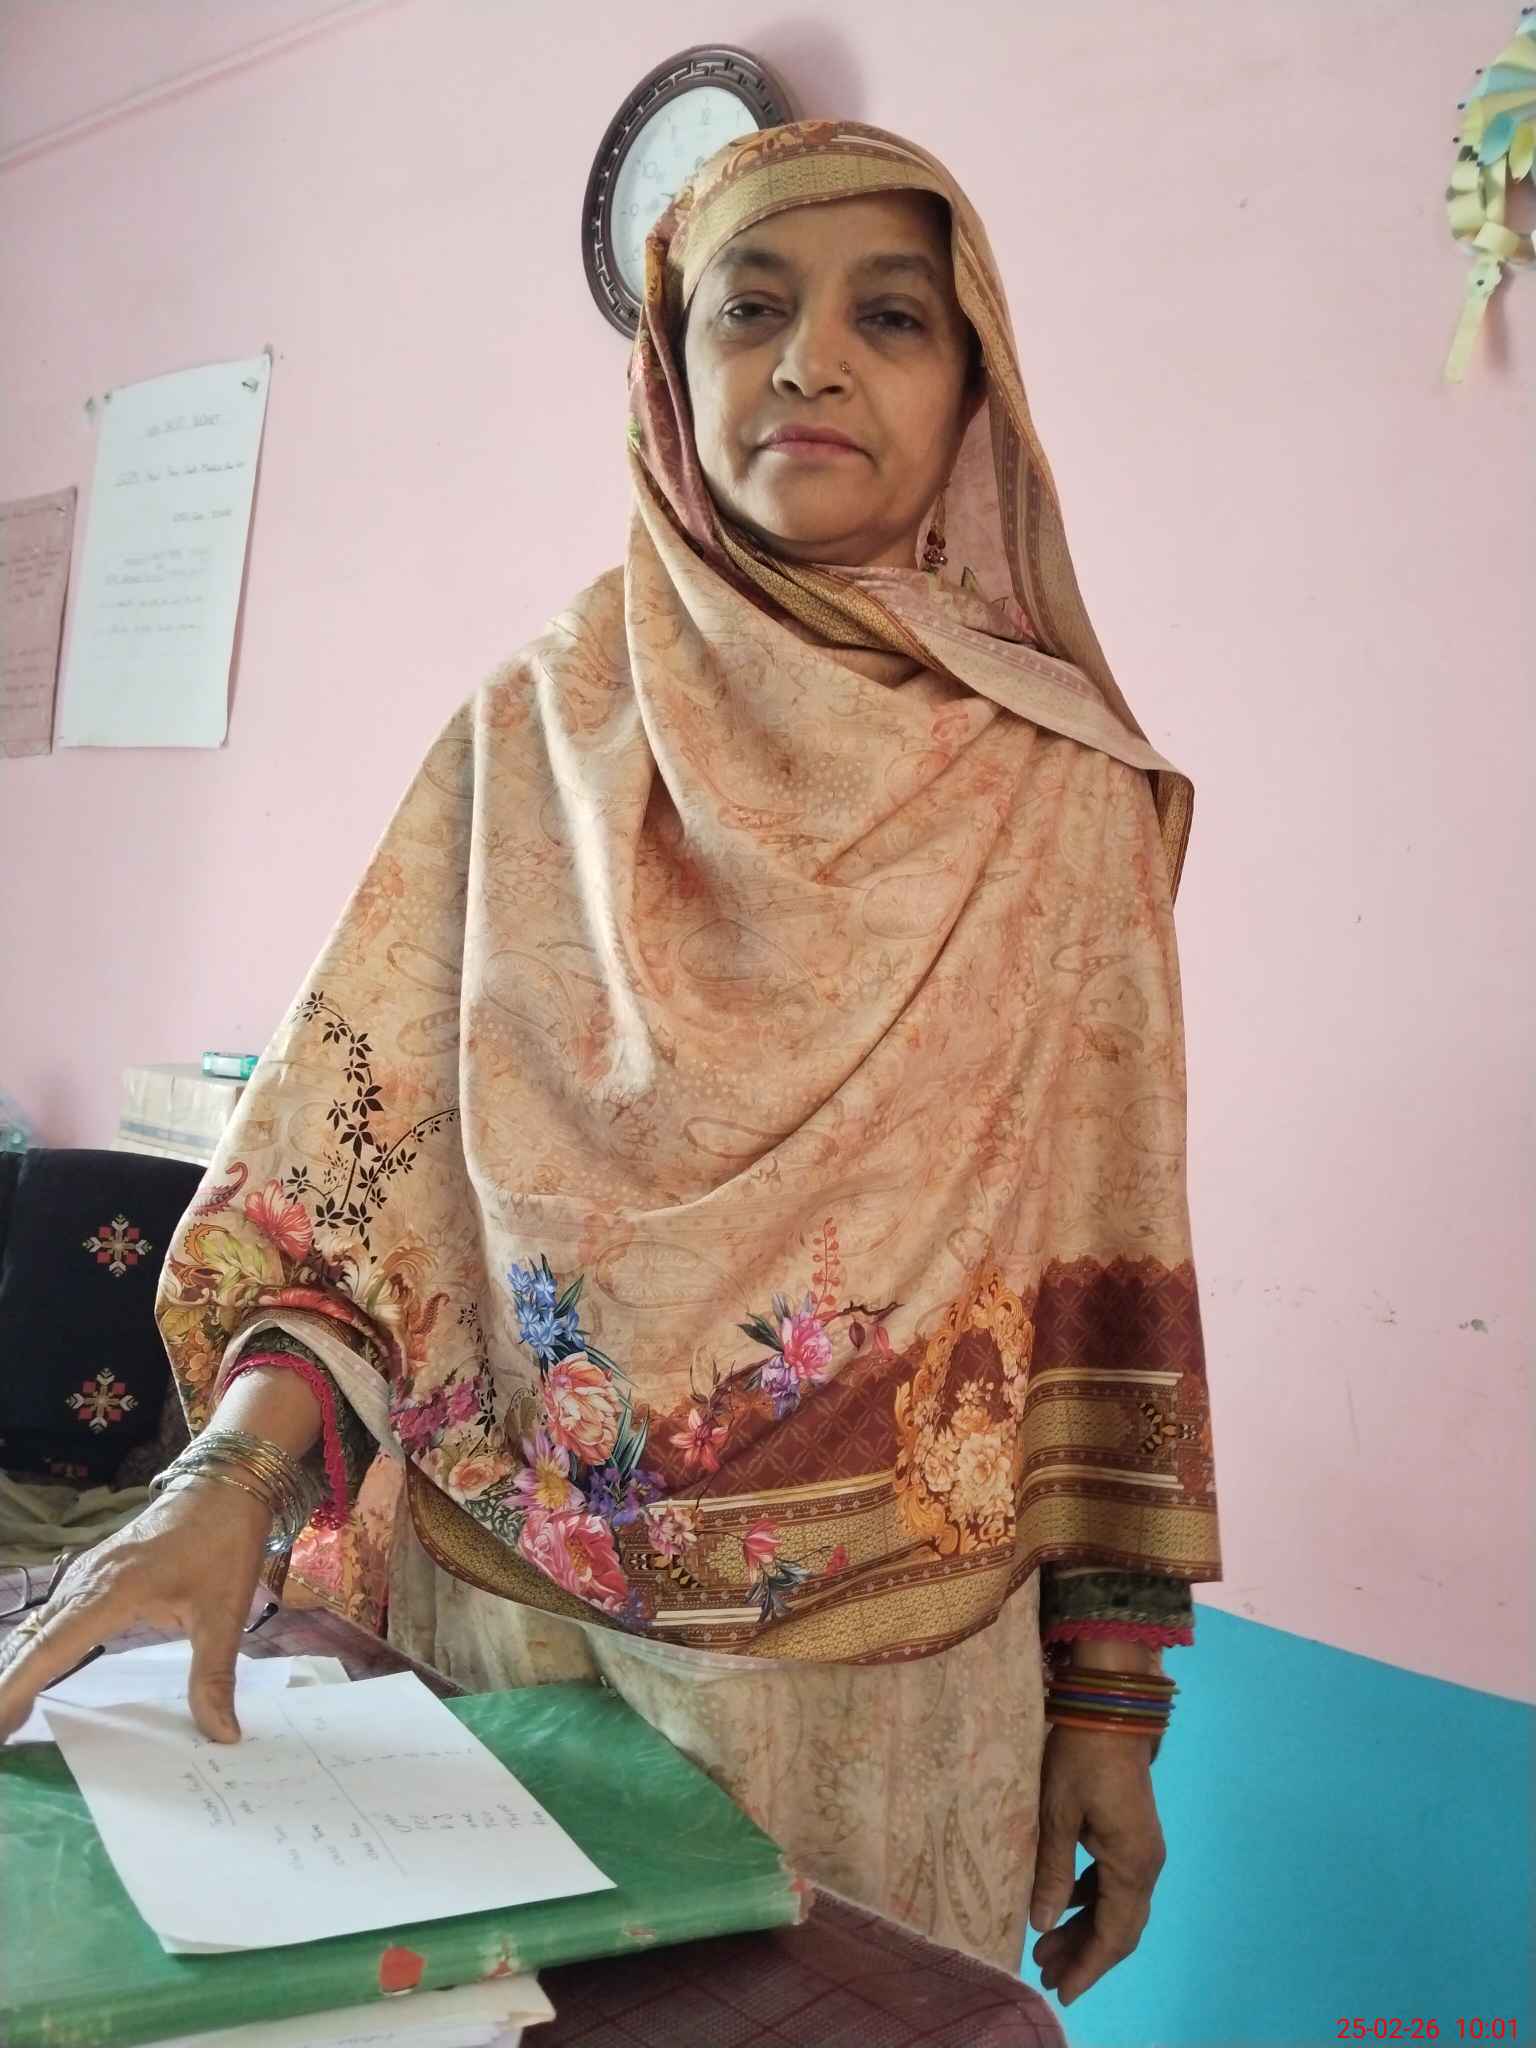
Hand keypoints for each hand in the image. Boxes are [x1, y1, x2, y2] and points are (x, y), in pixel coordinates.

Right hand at [0, 1481, 270, 1743]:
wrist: (225, 1485)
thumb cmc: (224, 1544)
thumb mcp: (224, 1614)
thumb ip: (214, 1676)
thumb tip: (223, 1735)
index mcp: (111, 1593)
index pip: (49, 1649)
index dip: (15, 1689)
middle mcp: (86, 1583)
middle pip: (31, 1642)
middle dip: (6, 1690)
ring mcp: (85, 1575)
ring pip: (37, 1629)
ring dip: (16, 1671)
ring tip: (5, 1721)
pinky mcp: (93, 1573)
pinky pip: (51, 1616)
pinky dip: (34, 1650)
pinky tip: (33, 1674)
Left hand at [1028, 1724, 1165, 2006]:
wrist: (1110, 1707)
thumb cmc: (1080, 1756)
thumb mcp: (1057, 1813)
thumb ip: (1053, 1871)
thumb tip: (1043, 1923)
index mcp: (1131, 1864)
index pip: (1113, 1934)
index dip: (1089, 1967)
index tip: (1063, 1992)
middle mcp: (1145, 1864)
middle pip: (1119, 1927)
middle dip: (1084, 1954)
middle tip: (1046, 1974)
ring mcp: (1141, 1848)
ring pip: (1116, 1906)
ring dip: (1085, 1928)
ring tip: (1045, 1947)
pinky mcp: (1131, 1833)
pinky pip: (1114, 1882)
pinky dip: (1090, 1900)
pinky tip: (1064, 1905)